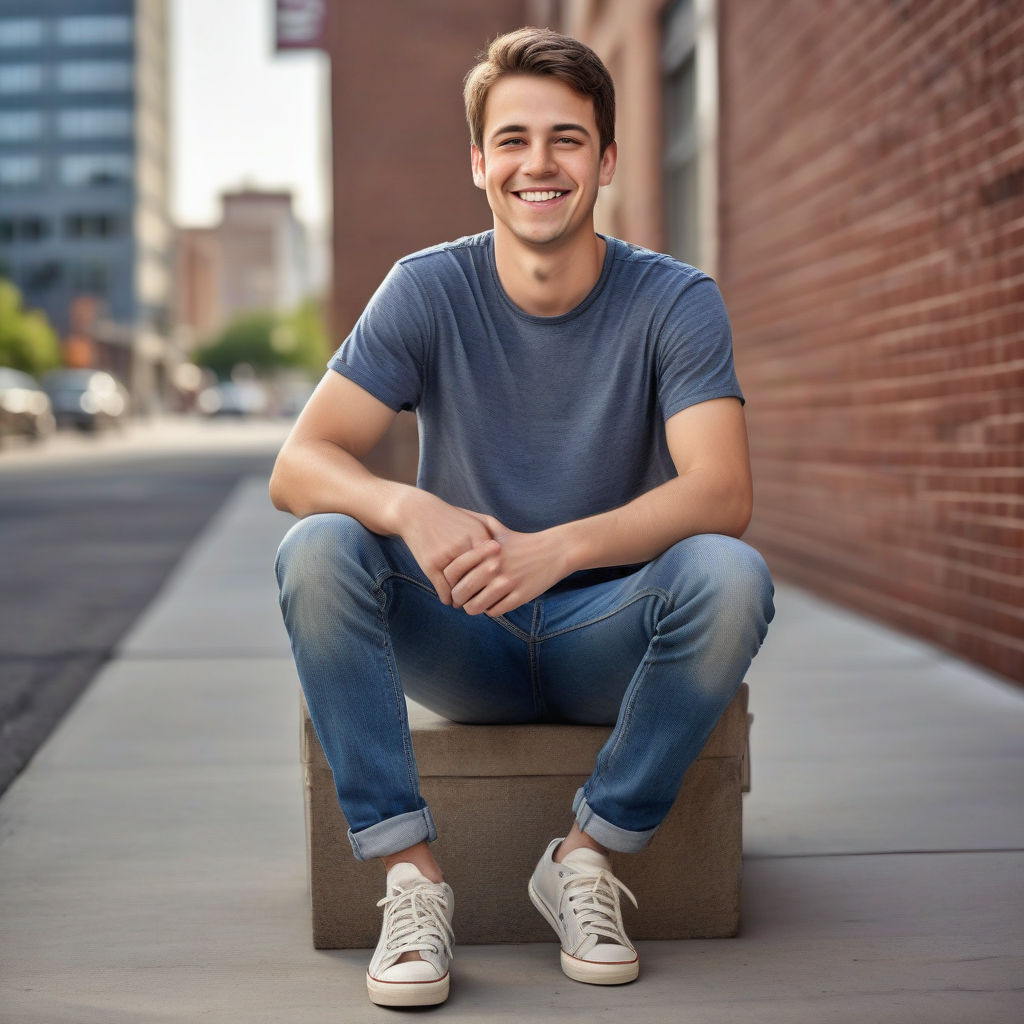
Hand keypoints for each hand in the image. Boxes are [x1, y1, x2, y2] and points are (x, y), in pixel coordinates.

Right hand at [395, 491, 500, 604]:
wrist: (417, 512)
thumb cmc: (450, 520)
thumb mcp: (474, 525)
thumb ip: (491, 543)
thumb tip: (501, 569)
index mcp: (479, 535)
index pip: (494, 565)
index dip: (497, 580)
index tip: (497, 587)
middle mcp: (464, 546)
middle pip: (480, 579)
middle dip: (482, 591)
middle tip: (483, 599)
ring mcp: (446, 556)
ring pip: (461, 588)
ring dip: (463, 599)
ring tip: (464, 602)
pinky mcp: (430, 565)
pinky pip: (444, 590)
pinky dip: (448, 598)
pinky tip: (450, 599)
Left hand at [443, 526, 570, 616]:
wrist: (554, 550)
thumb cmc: (520, 542)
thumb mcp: (498, 529)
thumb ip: (477, 524)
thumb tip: (456, 513)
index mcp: (485, 551)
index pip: (452, 571)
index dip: (448, 581)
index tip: (453, 583)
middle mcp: (494, 566)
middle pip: (461, 592)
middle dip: (457, 599)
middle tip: (460, 599)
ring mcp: (507, 583)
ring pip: (475, 606)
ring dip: (472, 607)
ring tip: (475, 604)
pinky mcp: (520, 596)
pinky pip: (495, 611)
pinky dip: (490, 610)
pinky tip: (493, 603)